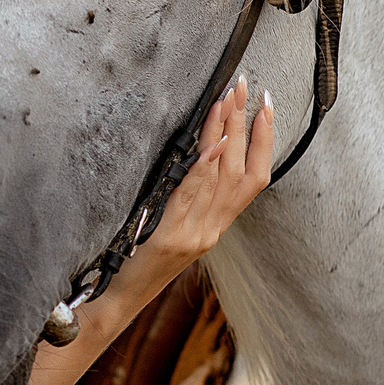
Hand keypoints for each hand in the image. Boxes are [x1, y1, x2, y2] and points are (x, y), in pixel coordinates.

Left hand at [135, 75, 275, 279]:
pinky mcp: (171, 238)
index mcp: (215, 226)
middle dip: (245, 124)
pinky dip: (203, 168)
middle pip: (240, 171)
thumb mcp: (169, 227)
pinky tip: (211, 144)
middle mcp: (211, 230)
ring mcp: (194, 234)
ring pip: (220, 178)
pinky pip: (191, 195)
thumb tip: (199, 151)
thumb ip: (187, 196)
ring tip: (228, 98)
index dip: (264, 141)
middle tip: (246, 85)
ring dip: (225, 133)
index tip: (266, 104)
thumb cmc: (137, 261)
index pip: (254, 179)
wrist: (116, 299)